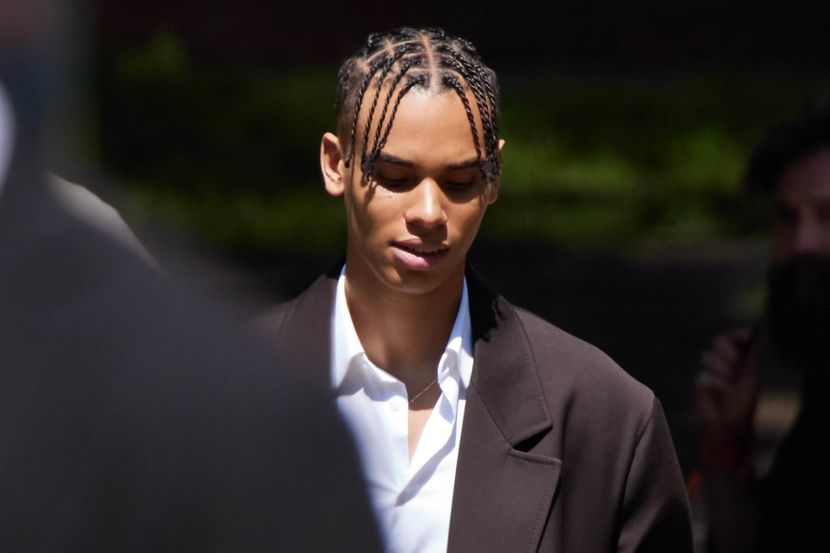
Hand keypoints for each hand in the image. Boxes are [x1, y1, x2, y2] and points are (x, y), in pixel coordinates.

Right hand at [695, 328, 758, 465]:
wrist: (729, 425)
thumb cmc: (743, 405)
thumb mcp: (750, 379)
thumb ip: (750, 359)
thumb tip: (756, 338)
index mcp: (739, 360)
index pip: (733, 338)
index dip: (737, 334)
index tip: (745, 336)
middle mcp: (724, 363)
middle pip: (719, 341)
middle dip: (728, 352)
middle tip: (736, 365)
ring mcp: (711, 371)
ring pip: (708, 356)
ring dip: (722, 369)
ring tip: (730, 384)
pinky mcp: (701, 382)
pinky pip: (704, 375)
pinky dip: (715, 383)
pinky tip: (723, 392)